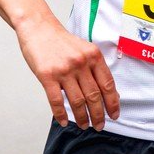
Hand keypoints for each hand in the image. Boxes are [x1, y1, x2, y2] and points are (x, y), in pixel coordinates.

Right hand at [16, 15, 119, 129]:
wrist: (38, 28)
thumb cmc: (61, 41)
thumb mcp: (84, 49)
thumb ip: (95, 68)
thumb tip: (107, 92)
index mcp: (93, 56)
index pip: (108, 84)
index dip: (112, 103)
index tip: (114, 115)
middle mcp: (81, 63)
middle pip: (94, 96)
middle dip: (99, 115)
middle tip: (99, 125)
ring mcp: (64, 70)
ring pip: (77, 101)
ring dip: (82, 117)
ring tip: (84, 125)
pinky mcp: (47, 75)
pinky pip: (56, 100)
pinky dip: (61, 114)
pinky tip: (63, 121)